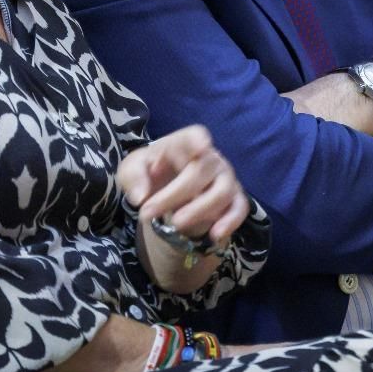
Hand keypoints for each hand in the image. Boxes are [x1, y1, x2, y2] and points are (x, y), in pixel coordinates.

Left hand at [117, 125, 248, 247]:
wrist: (167, 189)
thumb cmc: (151, 173)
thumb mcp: (132, 171)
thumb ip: (133, 178)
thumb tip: (141, 197)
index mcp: (183, 144)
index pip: (194, 136)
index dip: (198, 141)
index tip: (201, 147)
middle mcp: (210, 158)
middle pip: (201, 171)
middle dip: (174, 194)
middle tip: (147, 214)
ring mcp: (225, 178)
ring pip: (222, 192)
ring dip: (199, 209)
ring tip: (176, 224)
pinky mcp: (234, 199)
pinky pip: (240, 209)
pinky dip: (230, 222)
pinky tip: (214, 235)